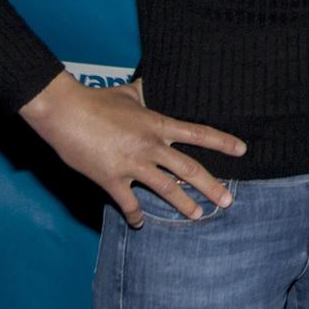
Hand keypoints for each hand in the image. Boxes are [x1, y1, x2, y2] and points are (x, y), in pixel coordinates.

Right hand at [19, 71, 245, 227]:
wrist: (66, 112)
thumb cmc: (96, 99)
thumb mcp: (127, 92)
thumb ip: (143, 92)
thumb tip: (149, 84)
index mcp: (157, 124)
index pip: (198, 134)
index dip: (222, 142)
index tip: (242, 150)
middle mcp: (151, 147)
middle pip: (189, 169)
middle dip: (212, 187)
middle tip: (228, 201)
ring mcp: (132, 165)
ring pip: (166, 189)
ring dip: (184, 204)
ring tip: (198, 216)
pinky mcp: (111, 180)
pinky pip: (128, 203)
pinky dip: (135, 215)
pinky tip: (140, 224)